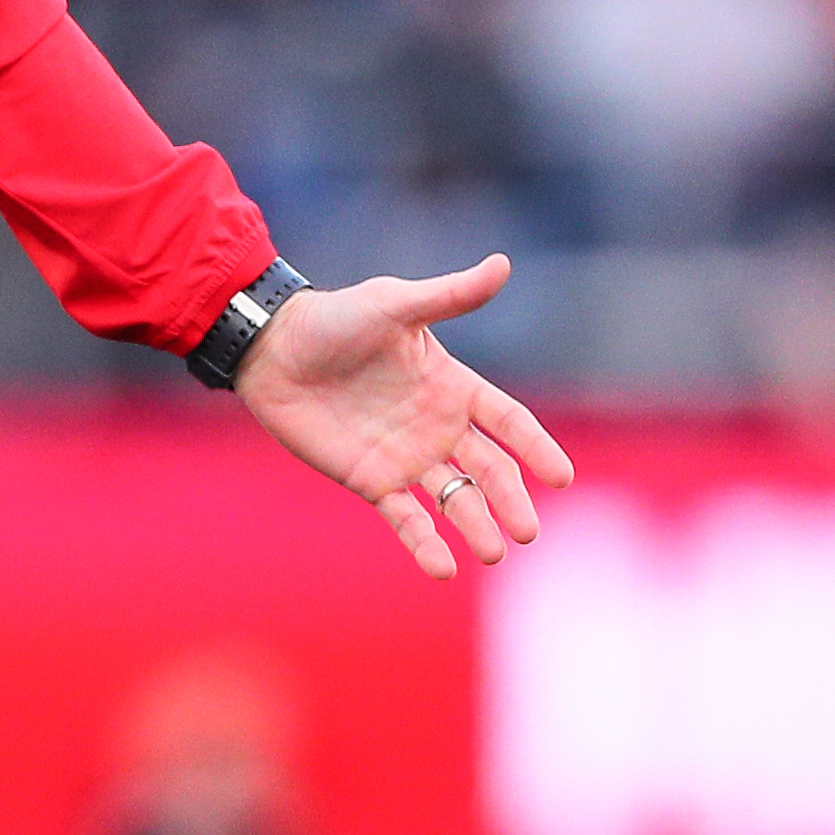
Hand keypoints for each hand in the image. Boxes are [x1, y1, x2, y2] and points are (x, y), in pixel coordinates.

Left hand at [234, 253, 573, 579]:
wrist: (271, 348)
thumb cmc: (333, 319)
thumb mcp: (394, 305)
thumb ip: (449, 296)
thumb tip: (502, 264)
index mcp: (452, 386)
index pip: (508, 422)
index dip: (535, 448)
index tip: (563, 478)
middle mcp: (437, 427)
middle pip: (489, 471)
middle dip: (510, 501)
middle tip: (528, 532)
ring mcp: (406, 457)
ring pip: (453, 500)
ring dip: (475, 527)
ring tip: (495, 552)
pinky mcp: (371, 481)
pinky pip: (406, 519)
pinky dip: (425, 544)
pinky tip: (444, 570)